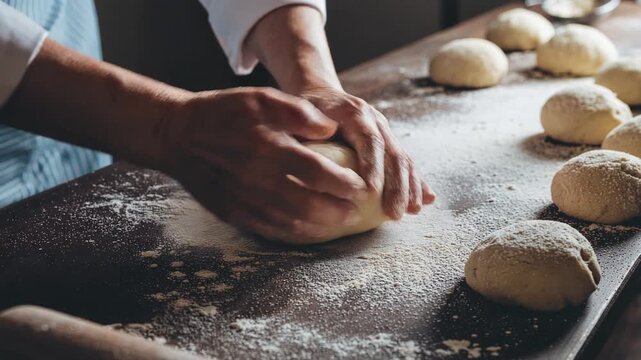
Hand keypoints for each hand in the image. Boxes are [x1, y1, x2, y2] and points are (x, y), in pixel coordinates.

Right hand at [160, 87, 368, 242]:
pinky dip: (294, 233)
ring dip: (321, 226)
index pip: (317, 172)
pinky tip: (308, 230)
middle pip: (309, 203)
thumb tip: (331, 128)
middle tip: (356, 210)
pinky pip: (269, 229)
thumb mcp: (260, 98)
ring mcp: (244, 199)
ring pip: (292, 221)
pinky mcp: (233, 212)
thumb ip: (298, 112)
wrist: (177, 136)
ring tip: (340, 222)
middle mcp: (258, 178)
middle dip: (339, 210)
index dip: (343, 183)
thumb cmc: (223, 113)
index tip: (360, 186)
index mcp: (269, 147)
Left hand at [299, 87, 435, 218]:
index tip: (372, 192)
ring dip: (410, 187)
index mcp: (353, 112)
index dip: (373, 165)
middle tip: (394, 213)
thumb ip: (307, 132)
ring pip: (403, 158)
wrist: (320, 94)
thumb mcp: (298, 116)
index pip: (369, 140)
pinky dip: (415, 182)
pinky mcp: (387, 141)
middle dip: (397, 185)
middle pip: (392, 152)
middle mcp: (374, 119)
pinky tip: (426, 201)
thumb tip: (315, 158)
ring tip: (412, 211)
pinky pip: (405, 162)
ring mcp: (384, 130)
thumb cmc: (303, 111)